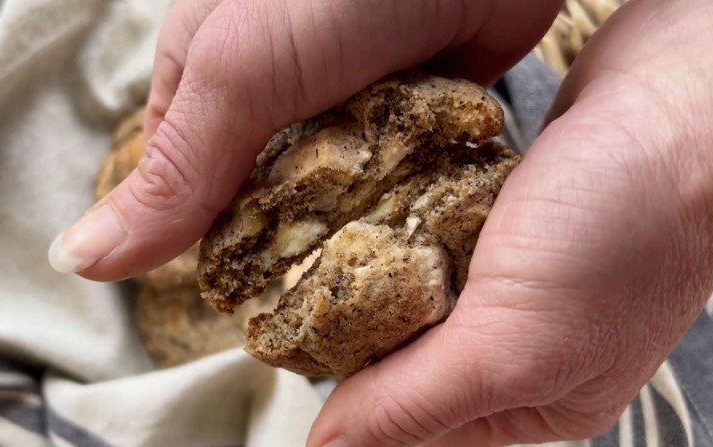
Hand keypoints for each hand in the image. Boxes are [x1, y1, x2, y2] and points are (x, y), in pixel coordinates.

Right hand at [47, 0, 562, 276]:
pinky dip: (395, 204)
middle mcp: (272, 91)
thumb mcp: (236, 74)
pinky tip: (402, 236)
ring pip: (327, 193)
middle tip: (309, 284)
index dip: (200, 240)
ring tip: (362, 271)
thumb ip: (174, 170)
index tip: (234, 293)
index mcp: (207, 73)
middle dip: (280, 238)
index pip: (182, 181)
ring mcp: (342, 102)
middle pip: (257, 195)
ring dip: (343, 225)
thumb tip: (81, 259)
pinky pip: (389, 178)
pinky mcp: (405, 111)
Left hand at [308, 0, 712, 444]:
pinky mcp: (507, 219)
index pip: (422, 426)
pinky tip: (377, 218)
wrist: (680, 103)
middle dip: (361, 337)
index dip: (359, 404)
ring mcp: (518, 279)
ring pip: (420, 297)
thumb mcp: (513, 344)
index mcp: (539, 399)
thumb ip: (418, 402)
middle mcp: (528, 344)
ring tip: (327, 260)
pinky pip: (434, 240)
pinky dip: (404, 231)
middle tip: (300, 305)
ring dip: (378, 279)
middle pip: (415, 360)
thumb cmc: (622, 231)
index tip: (300, 363)